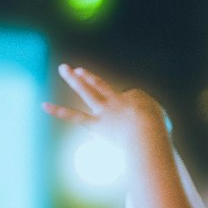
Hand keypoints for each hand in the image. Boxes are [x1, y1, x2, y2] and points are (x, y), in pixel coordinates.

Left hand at [42, 64, 170, 145]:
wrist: (149, 134)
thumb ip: (157, 127)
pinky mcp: (97, 125)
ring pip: (88, 92)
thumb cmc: (159, 133)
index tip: (137, 123)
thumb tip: (154, 139)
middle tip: (76, 70)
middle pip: (100, 85)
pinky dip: (59, 111)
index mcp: (136, 97)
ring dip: (75, 80)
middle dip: (87, 78)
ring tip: (63, 68)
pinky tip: (44, 105)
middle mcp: (118, 100)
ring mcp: (106, 111)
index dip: (131, 109)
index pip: (129, 98)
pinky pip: (76, 117)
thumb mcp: (164, 126)